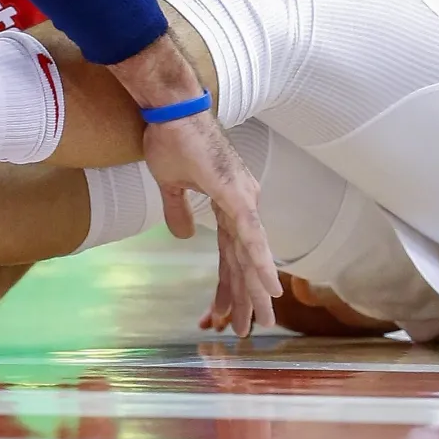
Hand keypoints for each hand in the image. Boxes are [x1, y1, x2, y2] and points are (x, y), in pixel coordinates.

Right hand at [142, 114, 280, 334]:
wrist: (170, 108)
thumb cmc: (170, 138)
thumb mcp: (171, 184)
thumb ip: (179, 212)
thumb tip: (183, 236)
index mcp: (229, 202)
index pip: (230, 252)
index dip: (230, 283)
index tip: (229, 311)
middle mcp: (242, 202)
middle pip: (244, 260)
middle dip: (247, 297)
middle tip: (253, 329)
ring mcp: (242, 198)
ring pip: (250, 255)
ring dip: (255, 290)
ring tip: (263, 322)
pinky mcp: (235, 194)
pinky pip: (248, 236)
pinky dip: (260, 261)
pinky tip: (269, 286)